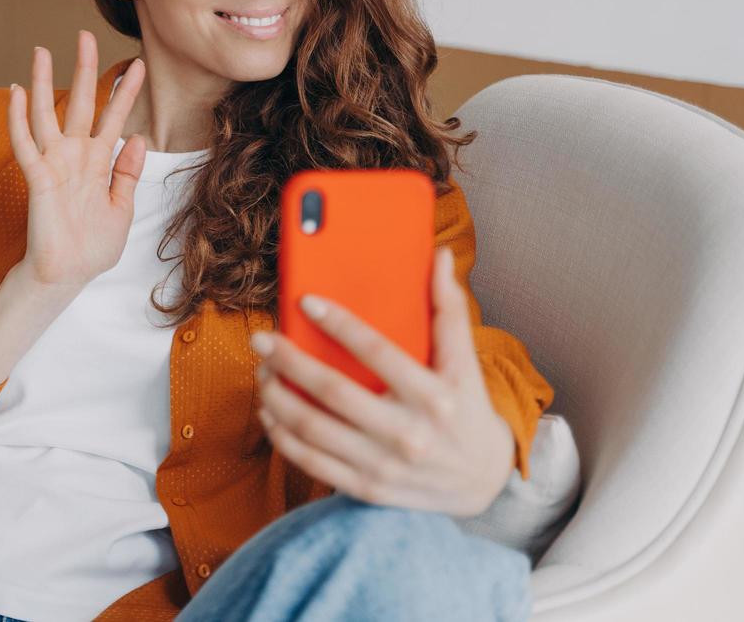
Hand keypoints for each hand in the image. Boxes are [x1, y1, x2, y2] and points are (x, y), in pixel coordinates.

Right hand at [8, 30, 146, 293]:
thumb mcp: (122, 208)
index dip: (127, 92)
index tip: (140, 65)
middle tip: (85, 35)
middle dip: (84, 69)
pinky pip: (26, 143)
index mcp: (98, 163)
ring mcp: (54, 164)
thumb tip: (138, 137)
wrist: (68, 275)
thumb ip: (127, 173)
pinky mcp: (37, 178)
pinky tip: (18, 92)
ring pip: (47, 114)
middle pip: (81, 103)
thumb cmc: (91, 246)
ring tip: (41, 51)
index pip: (115, 118)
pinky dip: (19, 118)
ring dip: (44, 83)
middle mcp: (75, 156)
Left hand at [249, 245, 514, 516]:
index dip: (339, 324)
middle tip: (262, 339)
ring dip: (278, 397)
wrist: (481, 482)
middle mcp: (408, 433)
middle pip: (334, 392)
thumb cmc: (466, 409)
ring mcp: (384, 464)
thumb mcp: (464, 362)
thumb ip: (449, 309)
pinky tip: (269, 411)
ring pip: (314, 429)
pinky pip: (311, 461)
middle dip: (290, 361)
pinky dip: (282, 436)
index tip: (306, 302)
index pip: (378, 352)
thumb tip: (438, 256)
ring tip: (263, 371)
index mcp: (434, 396)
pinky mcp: (366, 487)